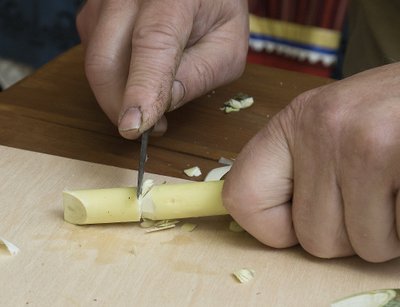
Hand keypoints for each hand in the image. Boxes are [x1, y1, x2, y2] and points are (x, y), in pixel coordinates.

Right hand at [77, 0, 248, 138]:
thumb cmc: (215, 13)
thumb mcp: (227, 46)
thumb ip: (200, 74)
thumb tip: (163, 105)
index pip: (152, 43)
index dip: (141, 89)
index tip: (134, 126)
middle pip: (106, 58)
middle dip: (120, 105)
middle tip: (152, 125)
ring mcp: (105, 2)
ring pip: (95, 61)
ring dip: (118, 93)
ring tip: (152, 96)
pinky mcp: (93, 15)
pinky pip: (93, 57)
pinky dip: (114, 78)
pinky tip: (139, 73)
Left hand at [223, 62, 399, 262]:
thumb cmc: (391, 111)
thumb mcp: (333, 124)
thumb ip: (303, 167)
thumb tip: (279, 225)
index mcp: (293, 122)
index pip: (241, 198)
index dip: (275, 226)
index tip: (302, 217)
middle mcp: (321, 129)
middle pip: (312, 238)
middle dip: (347, 234)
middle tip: (371, 196)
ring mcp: (363, 145)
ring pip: (362, 247)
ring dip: (386, 233)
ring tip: (395, 187)